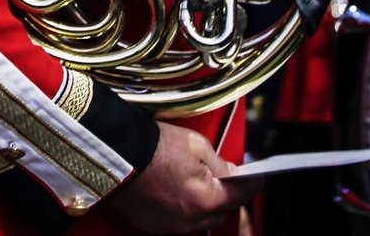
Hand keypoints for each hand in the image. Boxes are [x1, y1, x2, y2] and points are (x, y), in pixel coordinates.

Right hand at [107, 122, 262, 234]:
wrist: (114, 150)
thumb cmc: (152, 145)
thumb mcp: (196, 144)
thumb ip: (220, 163)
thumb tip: (233, 173)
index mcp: (205, 200)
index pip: (240, 195)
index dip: (251, 183)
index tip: (256, 177)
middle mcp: (188, 220)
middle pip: (221, 213)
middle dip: (225, 196)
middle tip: (221, 176)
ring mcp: (168, 225)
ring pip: (198, 219)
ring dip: (202, 204)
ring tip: (192, 180)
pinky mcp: (151, 225)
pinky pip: (176, 221)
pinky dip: (180, 207)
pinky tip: (173, 189)